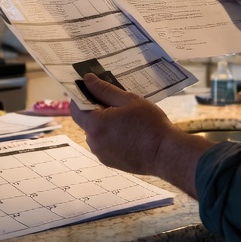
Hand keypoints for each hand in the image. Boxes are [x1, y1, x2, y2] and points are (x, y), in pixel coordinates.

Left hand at [69, 74, 208, 196]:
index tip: (92, 88)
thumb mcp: (129, 100)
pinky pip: (104, 144)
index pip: (75, 107)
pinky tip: (129, 133)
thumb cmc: (150, 124)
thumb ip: (105, 90)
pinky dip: (111, 136)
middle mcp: (93, 142)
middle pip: (86, 120)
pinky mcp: (109, 161)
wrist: (165, 153)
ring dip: (105, 123)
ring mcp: (101, 154)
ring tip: (127, 119)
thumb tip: (88, 80)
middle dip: (98, 109)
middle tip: (118, 103)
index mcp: (95, 125)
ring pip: (96, 132)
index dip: (81, 96)